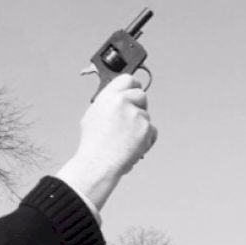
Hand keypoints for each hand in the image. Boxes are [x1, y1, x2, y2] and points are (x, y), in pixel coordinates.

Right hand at [57, 74, 156, 208]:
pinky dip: (146, 139)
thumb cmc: (94, 144)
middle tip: (132, 120)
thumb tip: (120, 97)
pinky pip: (152, 131)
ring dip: (140, 126)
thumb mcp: (94, 115)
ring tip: (125, 140)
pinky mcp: (146, 129)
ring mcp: (136, 115)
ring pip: (146, 116)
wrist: (99, 164)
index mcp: (109, 96)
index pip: (128, 79)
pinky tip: (132, 146)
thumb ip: (109, 103)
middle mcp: (123, 102)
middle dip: (139, 106)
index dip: (133, 86)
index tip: (134, 91)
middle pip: (142, 95)